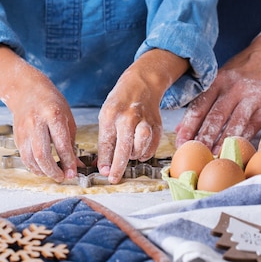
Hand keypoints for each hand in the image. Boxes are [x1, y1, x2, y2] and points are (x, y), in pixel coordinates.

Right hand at [0, 46, 77, 180]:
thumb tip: (76, 165)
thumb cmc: (51, 102)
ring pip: (30, 159)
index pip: (61, 143)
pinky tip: (42, 170)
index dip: (68, 161)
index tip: (73, 173)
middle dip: (53, 171)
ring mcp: (24, 130)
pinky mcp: (17, 137)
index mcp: (53, 115)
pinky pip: (24, 157)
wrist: (27, 90)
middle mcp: (36, 123)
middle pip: (42, 154)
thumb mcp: (67, 116)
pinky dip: (33, 167)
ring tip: (53, 175)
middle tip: (62, 178)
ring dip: (42, 172)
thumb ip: (71, 141)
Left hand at [97, 49, 188, 182]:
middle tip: (114, 178)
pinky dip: (146, 152)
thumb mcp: (107, 114)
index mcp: (111, 114)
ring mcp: (144, 120)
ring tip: (129, 153)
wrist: (142, 83)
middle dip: (118, 166)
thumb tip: (103, 166)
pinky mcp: (157, 124)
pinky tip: (140, 150)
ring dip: (134, 155)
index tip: (104, 172)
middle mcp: (128, 117)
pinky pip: (152, 146)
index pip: (107, 142)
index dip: (105, 160)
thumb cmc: (120, 101)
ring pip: (141, 146)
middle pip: (124, 147)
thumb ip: (106, 139)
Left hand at [175, 0, 260, 153]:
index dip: (189, 125)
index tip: (181, 141)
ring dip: (222, 142)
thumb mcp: (222, 77)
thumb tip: (182, 126)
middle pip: (215, 117)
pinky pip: (252, 127)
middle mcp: (234, 88)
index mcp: (218, 80)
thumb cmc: (243, 69)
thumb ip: (204, 100)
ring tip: (213, 156)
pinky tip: (234, 150)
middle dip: (203, 137)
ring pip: (234, 124)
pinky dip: (242, 141)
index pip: (199, 105)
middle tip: (194, 154)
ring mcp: (252, 97)